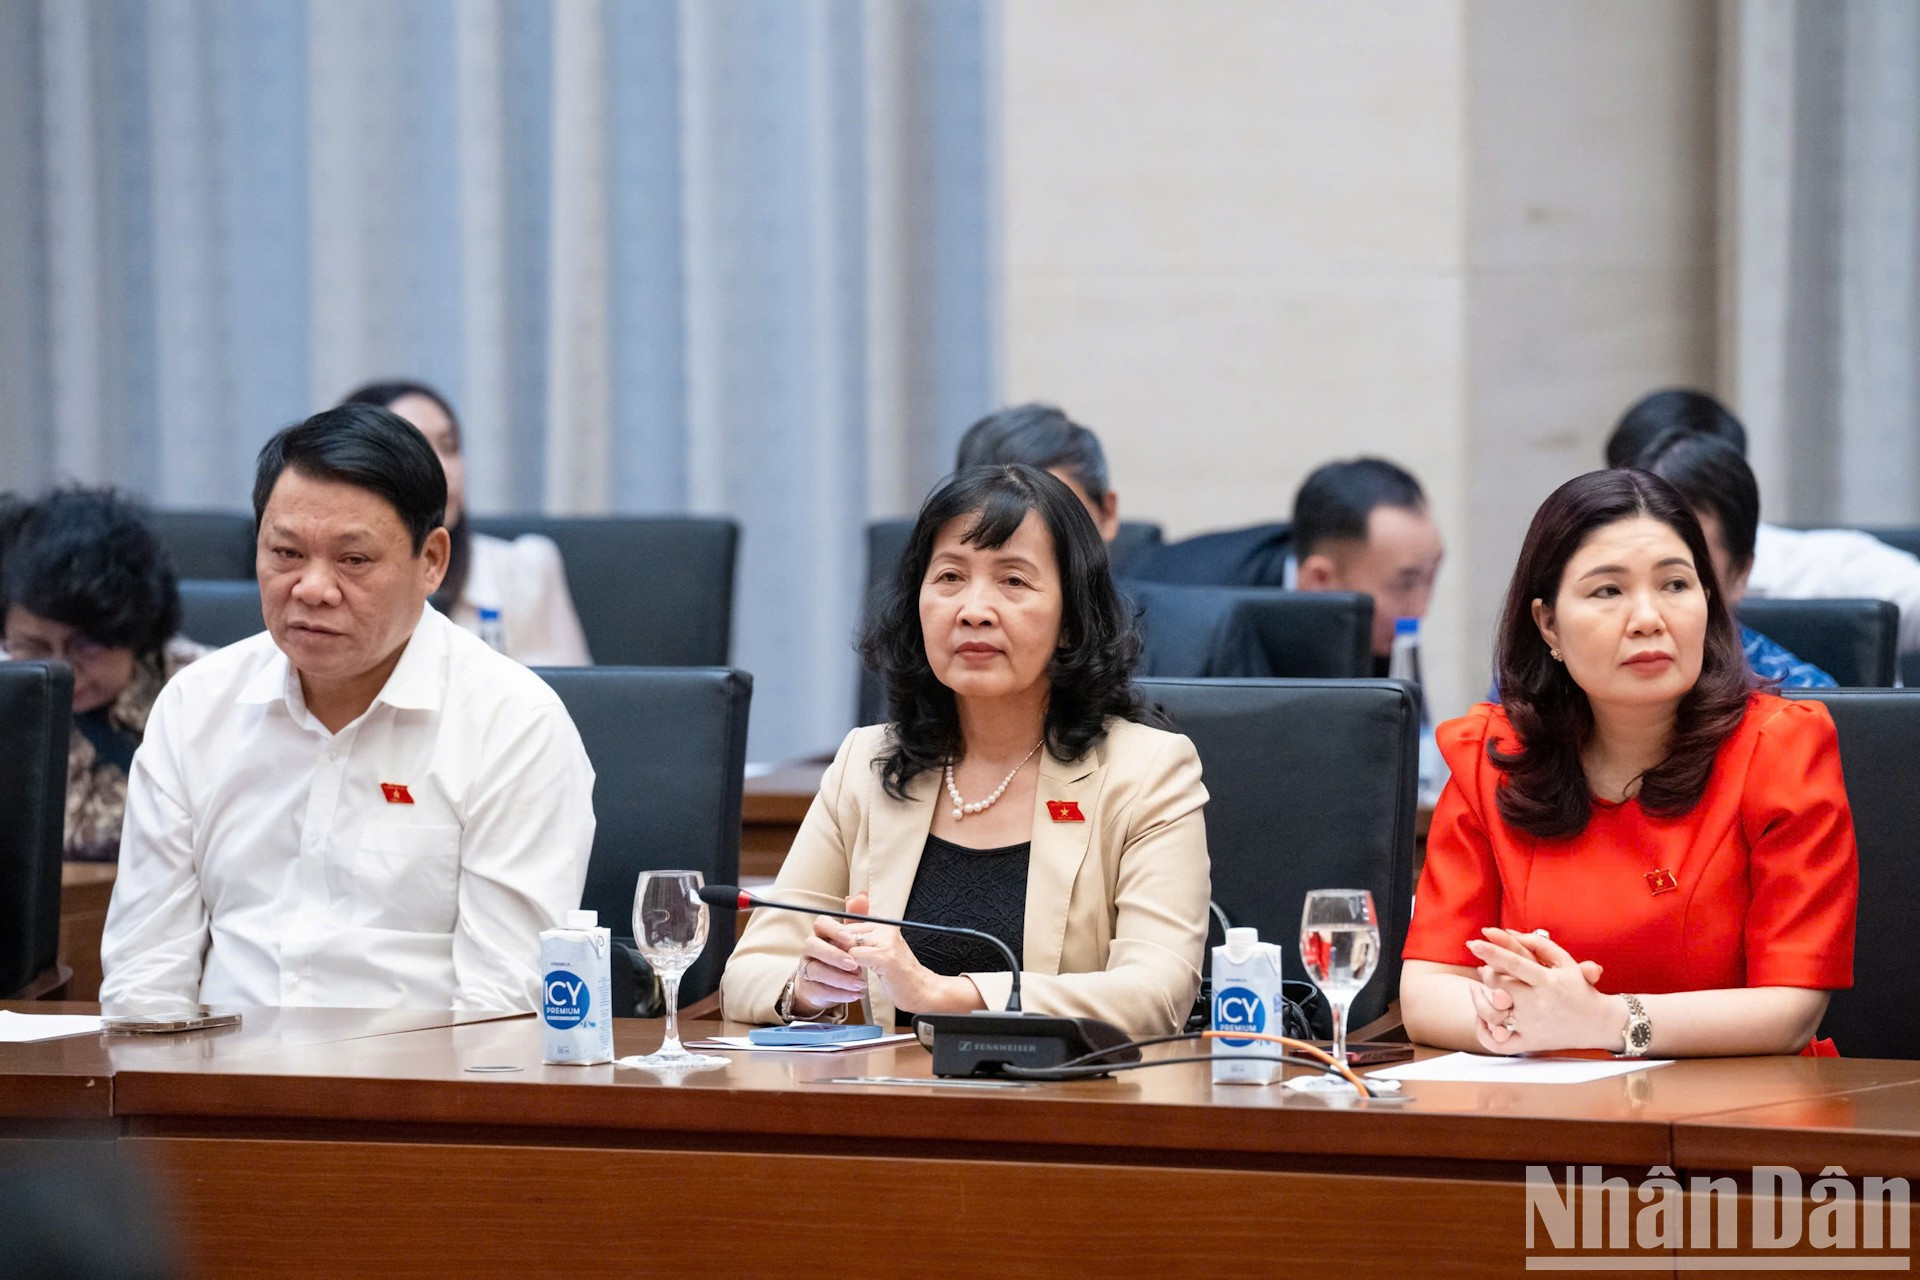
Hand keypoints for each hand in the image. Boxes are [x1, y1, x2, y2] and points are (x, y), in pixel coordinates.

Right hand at [787, 904, 867, 1017]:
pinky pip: (821, 990)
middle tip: (854, 964)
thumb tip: (861, 895)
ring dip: (840, 978)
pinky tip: (856, 994)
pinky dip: (840, 994)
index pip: (821, 923)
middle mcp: (810, 948)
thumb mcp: (850, 937)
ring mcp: (807, 968)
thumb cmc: (840, 954)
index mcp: (821, 933)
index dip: (834, 929)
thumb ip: (856, 917)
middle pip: (813, 946)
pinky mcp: (809, 987)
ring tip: (861, 984)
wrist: (827, 982)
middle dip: (834, 955)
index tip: (849, 938)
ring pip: (817, 971)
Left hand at [840, 893, 980, 1014]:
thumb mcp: (878, 947)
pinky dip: (851, 968)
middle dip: (840, 950)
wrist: (920, 989)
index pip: (849, 924)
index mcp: (884, 923)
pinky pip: (854, 956)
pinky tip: (859, 976)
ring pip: (848, 944)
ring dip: (845, 961)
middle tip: (846, 966)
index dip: (841, 942)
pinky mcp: (885, 956)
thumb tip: (849, 900)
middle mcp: (885, 927)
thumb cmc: (897, 972)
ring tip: (853, 972)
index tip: (844, 956)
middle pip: (846, 932)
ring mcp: (887, 941)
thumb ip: (861, 928)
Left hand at [1464, 928, 1620, 1054]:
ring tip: (1475, 989)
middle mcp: (1538, 1004)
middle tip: (1483, 967)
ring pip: (1492, 1014)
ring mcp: (1532, 1026)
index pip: (1514, 964)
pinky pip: (1498, 1043)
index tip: (1473, 943)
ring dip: (1478, 1000)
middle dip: (1486, 974)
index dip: (1491, 952)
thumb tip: (1507, 931)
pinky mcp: (1529, 1043)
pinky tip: (1481, 1019)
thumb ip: (1537, 943)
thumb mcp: (1565, 961)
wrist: (1598, 1023)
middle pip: (1499, 986)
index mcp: (1547, 982)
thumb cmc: (1577, 988)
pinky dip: (1484, 1033)